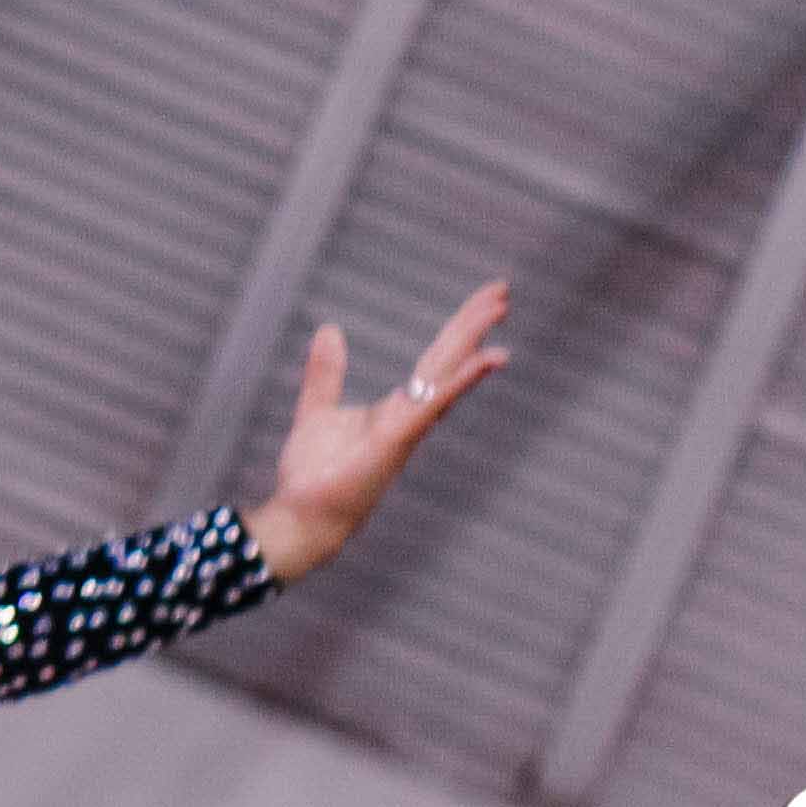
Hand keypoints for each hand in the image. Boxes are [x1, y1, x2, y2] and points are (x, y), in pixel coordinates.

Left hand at [241, 280, 506, 583]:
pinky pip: (432, 404)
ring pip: (446, 377)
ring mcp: (407, 429)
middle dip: (473, 326)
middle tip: (503, 290)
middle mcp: (411, 417)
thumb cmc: (315, 475)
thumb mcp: (316, 409)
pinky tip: (482, 359)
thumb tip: (330, 329)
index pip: (435, 360)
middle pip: (448, 361)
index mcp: (396, 409)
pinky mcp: (396, 441)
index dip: (458, 331)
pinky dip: (457, 380)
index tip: (485, 300)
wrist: (303, 516)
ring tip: (498, 310)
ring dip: (473, 343)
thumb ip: (326, 373)